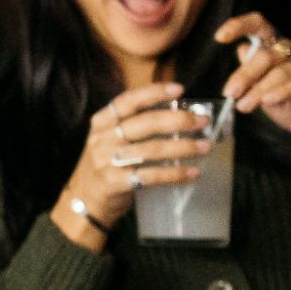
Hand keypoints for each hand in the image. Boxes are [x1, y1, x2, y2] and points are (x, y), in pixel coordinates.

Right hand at [52, 82, 211, 250]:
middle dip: (178, 120)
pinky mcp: (115, 183)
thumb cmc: (106, 164)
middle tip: (201, 121)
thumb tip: (179, 113)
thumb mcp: (110, 139)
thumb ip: (135, 126)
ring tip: (204, 146)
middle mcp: (102, 139)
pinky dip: (174, 174)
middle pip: (145, 123)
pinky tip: (192, 172)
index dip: (154, 93)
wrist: (86, 199)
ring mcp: (107, 161)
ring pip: (151, 149)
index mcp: (101, 122)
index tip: (180, 90)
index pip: (129, 101)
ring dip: (182, 147)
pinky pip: (150, 176)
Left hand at [214, 13, 290, 175]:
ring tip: (245, 106)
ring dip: (261, 89)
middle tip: (230, 93)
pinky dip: (285, 91)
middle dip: (245, 75)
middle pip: (266, 54)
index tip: (220, 37)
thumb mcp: (266, 97)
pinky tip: (270, 100)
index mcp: (281, 49)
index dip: (240, 26)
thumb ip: (255, 78)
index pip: (260, 27)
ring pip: (283, 71)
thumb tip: (240, 51)